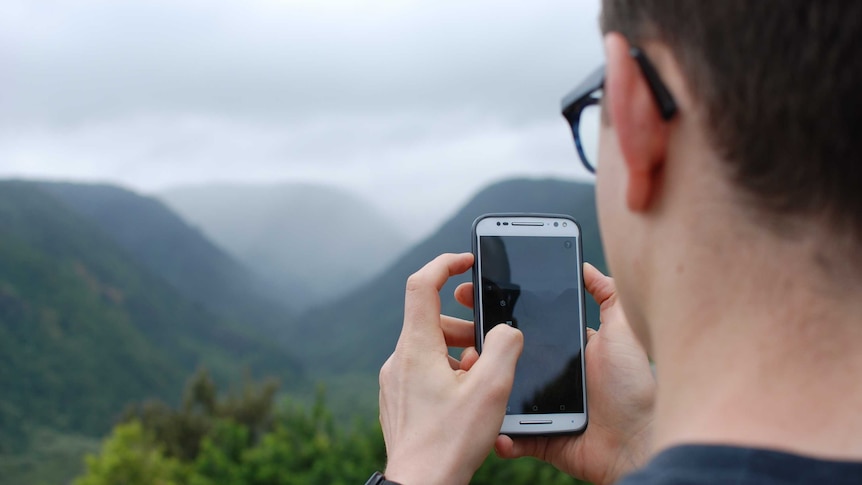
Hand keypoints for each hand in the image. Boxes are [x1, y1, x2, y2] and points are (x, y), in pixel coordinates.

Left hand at [379, 253, 523, 484]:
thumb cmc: (451, 442)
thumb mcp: (491, 390)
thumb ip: (504, 348)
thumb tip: (506, 330)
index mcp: (416, 347)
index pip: (421, 284)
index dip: (445, 264)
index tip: (466, 261)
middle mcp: (399, 359)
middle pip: (433, 321)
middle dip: (466, 327)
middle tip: (490, 349)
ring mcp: (394, 381)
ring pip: (430, 349)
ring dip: (459, 354)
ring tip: (481, 382)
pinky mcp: (397, 400)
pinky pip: (423, 372)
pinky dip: (447, 373)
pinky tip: (465, 401)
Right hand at [455, 263, 655, 484]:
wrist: (639, 442)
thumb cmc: (634, 386)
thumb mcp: (624, 330)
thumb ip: (608, 295)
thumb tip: (585, 266)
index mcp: (563, 350)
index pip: (523, 327)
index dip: (496, 313)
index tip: (471, 295)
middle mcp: (549, 377)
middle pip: (505, 359)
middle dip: (478, 347)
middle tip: (458, 335)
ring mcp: (540, 408)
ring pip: (500, 395)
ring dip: (482, 387)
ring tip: (470, 375)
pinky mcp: (538, 437)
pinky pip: (510, 437)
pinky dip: (499, 434)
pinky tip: (491, 423)